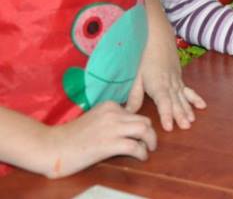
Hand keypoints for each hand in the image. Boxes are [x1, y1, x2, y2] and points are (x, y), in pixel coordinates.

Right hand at [33, 102, 156, 177]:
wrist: (51, 146)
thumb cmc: (69, 137)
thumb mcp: (94, 120)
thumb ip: (110, 120)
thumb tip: (128, 129)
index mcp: (109, 106)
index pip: (136, 113)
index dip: (141, 125)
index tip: (141, 134)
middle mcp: (113, 113)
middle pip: (145, 121)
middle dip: (150, 133)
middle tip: (149, 143)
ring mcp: (112, 128)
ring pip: (145, 130)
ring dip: (150, 142)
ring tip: (148, 150)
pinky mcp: (109, 144)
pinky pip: (135, 147)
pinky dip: (142, 153)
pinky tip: (140, 158)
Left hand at [127, 28, 205, 131]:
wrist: (157, 35)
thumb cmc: (143, 54)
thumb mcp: (135, 75)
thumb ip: (134, 95)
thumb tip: (128, 113)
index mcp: (157, 83)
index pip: (163, 102)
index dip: (166, 114)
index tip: (169, 127)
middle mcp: (169, 83)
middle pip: (175, 101)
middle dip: (180, 115)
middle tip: (186, 127)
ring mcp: (176, 80)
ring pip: (183, 97)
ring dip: (188, 109)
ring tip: (192, 121)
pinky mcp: (179, 77)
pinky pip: (188, 90)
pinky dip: (195, 98)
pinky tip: (202, 106)